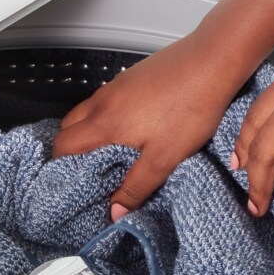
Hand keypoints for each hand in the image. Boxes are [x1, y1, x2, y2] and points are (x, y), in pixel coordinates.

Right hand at [52, 29, 256, 218]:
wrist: (212, 61)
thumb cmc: (190, 108)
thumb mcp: (165, 157)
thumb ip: (136, 186)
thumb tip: (114, 212)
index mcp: (104, 124)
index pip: (62, 145)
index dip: (61, 166)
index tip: (75, 183)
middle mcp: (103, 102)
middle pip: (67, 128)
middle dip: (71, 151)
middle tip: (91, 172)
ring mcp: (115, 86)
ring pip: (86, 112)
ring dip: (88, 133)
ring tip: (110, 153)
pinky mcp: (131, 77)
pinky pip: (104, 100)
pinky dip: (104, 117)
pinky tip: (131, 127)